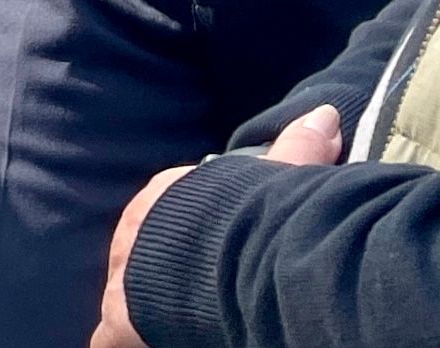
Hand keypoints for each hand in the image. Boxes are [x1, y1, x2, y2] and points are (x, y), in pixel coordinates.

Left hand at [92, 105, 344, 347]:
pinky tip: (137, 343)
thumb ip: (296, 148)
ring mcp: (123, 277)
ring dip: (150, 304)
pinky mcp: (119, 320)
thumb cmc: (246, 211)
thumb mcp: (276, 177)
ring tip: (180, 318)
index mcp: (164, 195)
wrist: (217, 257)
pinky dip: (124, 341)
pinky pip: (114, 335)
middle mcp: (134, 233)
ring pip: (131, 291)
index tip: (219, 245)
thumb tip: (326, 114)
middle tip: (202, 289)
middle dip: (171, 269)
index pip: (175, 208)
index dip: (198, 231)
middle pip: (150, 252)